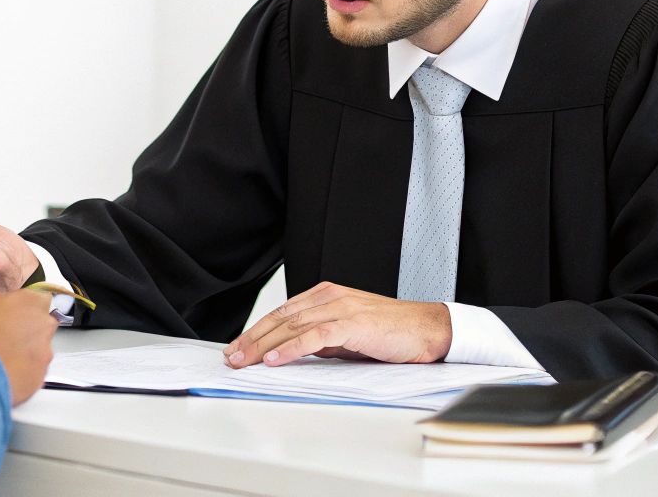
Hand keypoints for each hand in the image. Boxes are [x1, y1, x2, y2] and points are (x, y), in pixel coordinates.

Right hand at [0, 291, 56, 403]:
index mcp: (27, 301)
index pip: (38, 299)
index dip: (24, 310)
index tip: (14, 317)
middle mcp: (41, 324)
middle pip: (42, 325)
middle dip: (27, 333)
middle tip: (4, 341)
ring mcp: (44, 352)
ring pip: (40, 352)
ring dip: (25, 356)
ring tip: (0, 362)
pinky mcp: (41, 377)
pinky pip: (34, 374)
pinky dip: (23, 376)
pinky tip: (3, 376)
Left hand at [222, 282, 451, 367]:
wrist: (426, 330)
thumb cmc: (390, 333)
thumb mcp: (347, 335)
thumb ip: (322, 338)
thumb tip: (296, 350)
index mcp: (326, 296)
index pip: (282, 313)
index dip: (257, 330)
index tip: (238, 347)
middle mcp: (329, 297)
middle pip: (281, 318)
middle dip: (252, 338)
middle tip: (231, 357)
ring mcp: (340, 308)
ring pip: (292, 326)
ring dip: (263, 345)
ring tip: (244, 360)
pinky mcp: (352, 324)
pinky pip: (314, 337)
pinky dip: (291, 348)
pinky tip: (274, 359)